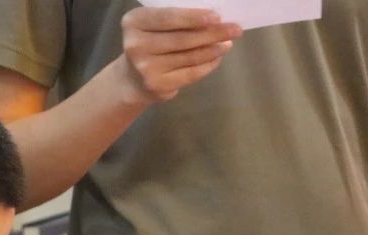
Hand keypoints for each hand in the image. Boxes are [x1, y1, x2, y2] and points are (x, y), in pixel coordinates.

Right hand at [115, 7, 241, 104]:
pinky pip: (190, 73)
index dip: (193, 17)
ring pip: (189, 56)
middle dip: (212, 33)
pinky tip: (217, 58)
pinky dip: (207, 65)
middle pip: (182, 38)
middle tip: (235, 30)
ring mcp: (145, 68)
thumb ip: (177, 21)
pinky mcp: (157, 85)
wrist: (132, 79)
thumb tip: (215, 21)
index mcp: (134, 22)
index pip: (168, 18)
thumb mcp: (155, 25)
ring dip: (213, 49)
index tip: (217, 17)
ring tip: (227, 43)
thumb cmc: (150, 43)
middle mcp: (135, 46)